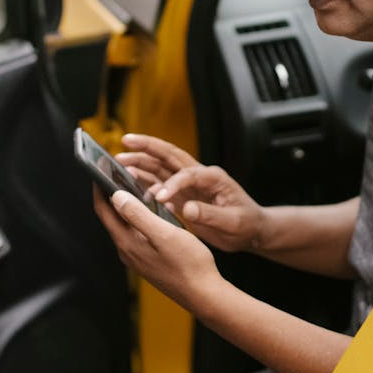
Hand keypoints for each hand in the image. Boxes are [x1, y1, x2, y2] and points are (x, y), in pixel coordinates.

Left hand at [92, 186, 222, 311]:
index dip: (99, 189)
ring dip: (128, 205)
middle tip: (117, 173)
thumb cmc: (189, 264)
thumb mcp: (164, 233)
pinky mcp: (149, 260)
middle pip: (112, 217)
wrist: (204, 293)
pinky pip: (138, 233)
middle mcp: (128, 251)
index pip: (104, 211)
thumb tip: (116, 196)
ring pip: (126, 225)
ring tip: (135, 186)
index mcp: (128, 243)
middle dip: (112, 194)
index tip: (99, 170)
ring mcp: (138, 257)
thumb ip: (138, 215)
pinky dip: (140, 217)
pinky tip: (153, 211)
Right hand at [117, 134, 264, 252]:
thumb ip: (211, 215)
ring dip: (141, 162)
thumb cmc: (247, 224)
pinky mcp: (183, 195)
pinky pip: (160, 183)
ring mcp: (189, 184)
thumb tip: (188, 209)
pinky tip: (129, 181)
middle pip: (170, 155)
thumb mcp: (234, 222)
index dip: (173, 184)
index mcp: (214, 177)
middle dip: (147, 147)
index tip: (160, 197)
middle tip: (126, 141)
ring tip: (120, 160)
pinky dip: (144, 181)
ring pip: (161, 167)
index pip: (188, 174)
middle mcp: (200, 175)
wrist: (252, 231)